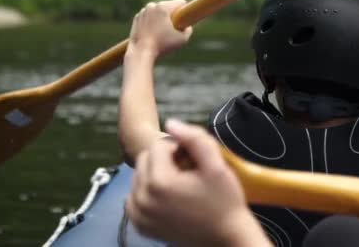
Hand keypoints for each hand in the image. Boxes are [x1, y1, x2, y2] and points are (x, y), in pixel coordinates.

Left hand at [125, 119, 264, 246]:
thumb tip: (170, 123)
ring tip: (178, 184)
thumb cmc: (224, 201)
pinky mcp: (139, 225)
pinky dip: (146, 192)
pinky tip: (166, 196)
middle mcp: (142, 199)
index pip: (158, 146)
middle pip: (145, 159)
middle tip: (187, 171)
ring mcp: (138, 215)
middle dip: (164, 159)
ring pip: (138, 176)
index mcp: (159, 182)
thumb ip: (194, 139)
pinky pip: (133, 197)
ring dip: (154, 174)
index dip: (178, 147)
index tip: (193, 160)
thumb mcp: (216, 165)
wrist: (225, 238)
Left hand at [127, 0, 192, 57]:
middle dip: (172, 16)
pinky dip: (152, 23)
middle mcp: (152, 5)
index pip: (180, 2)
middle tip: (172, 29)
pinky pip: (149, 17)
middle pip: (168, 6)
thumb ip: (188, 30)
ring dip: (162, 19)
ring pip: (158, 11)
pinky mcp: (137, 18)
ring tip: (161, 33)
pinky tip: (153, 33)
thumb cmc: (162, 45)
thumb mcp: (182, 39)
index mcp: (163, 7)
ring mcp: (143, 11)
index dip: (184, 11)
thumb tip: (187, 27)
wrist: (141, 51)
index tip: (183, 20)